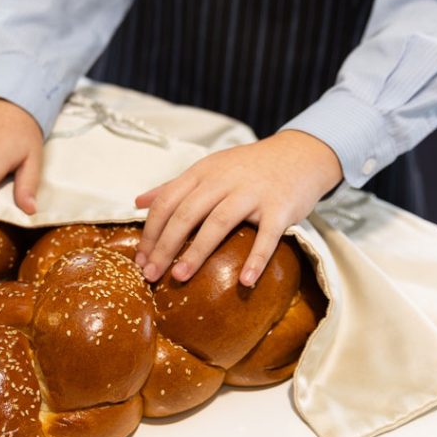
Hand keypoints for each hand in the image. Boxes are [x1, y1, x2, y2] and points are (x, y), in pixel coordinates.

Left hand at [134, 130, 341, 286]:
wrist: (299, 154)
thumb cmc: (247, 168)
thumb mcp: (208, 169)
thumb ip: (173, 186)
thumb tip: (137, 202)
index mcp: (202, 173)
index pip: (167, 202)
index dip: (150, 232)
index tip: (140, 259)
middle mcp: (224, 180)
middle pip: (186, 214)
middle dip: (164, 246)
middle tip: (150, 275)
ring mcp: (252, 193)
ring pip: (218, 223)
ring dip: (197, 252)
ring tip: (180, 277)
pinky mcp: (280, 208)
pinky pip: (267, 236)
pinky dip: (256, 259)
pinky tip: (244, 281)